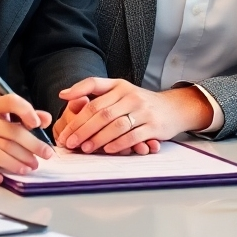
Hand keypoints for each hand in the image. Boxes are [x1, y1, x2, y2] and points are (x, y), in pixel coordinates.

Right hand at [0, 95, 53, 185]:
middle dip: (31, 146)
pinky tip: (1, 178)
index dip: (27, 111)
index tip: (38, 124)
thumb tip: (46, 119)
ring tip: (29, 168)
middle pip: (10, 133)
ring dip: (16, 162)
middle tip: (45, 155)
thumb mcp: (0, 117)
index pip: (10, 102)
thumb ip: (24, 117)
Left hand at [57, 78, 213, 153]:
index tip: (64, 115)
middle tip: (69, 142)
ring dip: (98, 138)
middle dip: (82, 128)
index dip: (78, 101)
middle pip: (102, 112)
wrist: (173, 108)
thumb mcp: (120, 91)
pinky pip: (133, 135)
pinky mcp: (153, 125)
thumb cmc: (140, 102)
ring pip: (116, 125)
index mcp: (120, 86)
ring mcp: (143, 110)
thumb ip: (94, 91)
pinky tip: (108, 150)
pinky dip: (118, 144)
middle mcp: (131, 95)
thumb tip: (64, 94)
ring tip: (85, 148)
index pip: (95, 89)